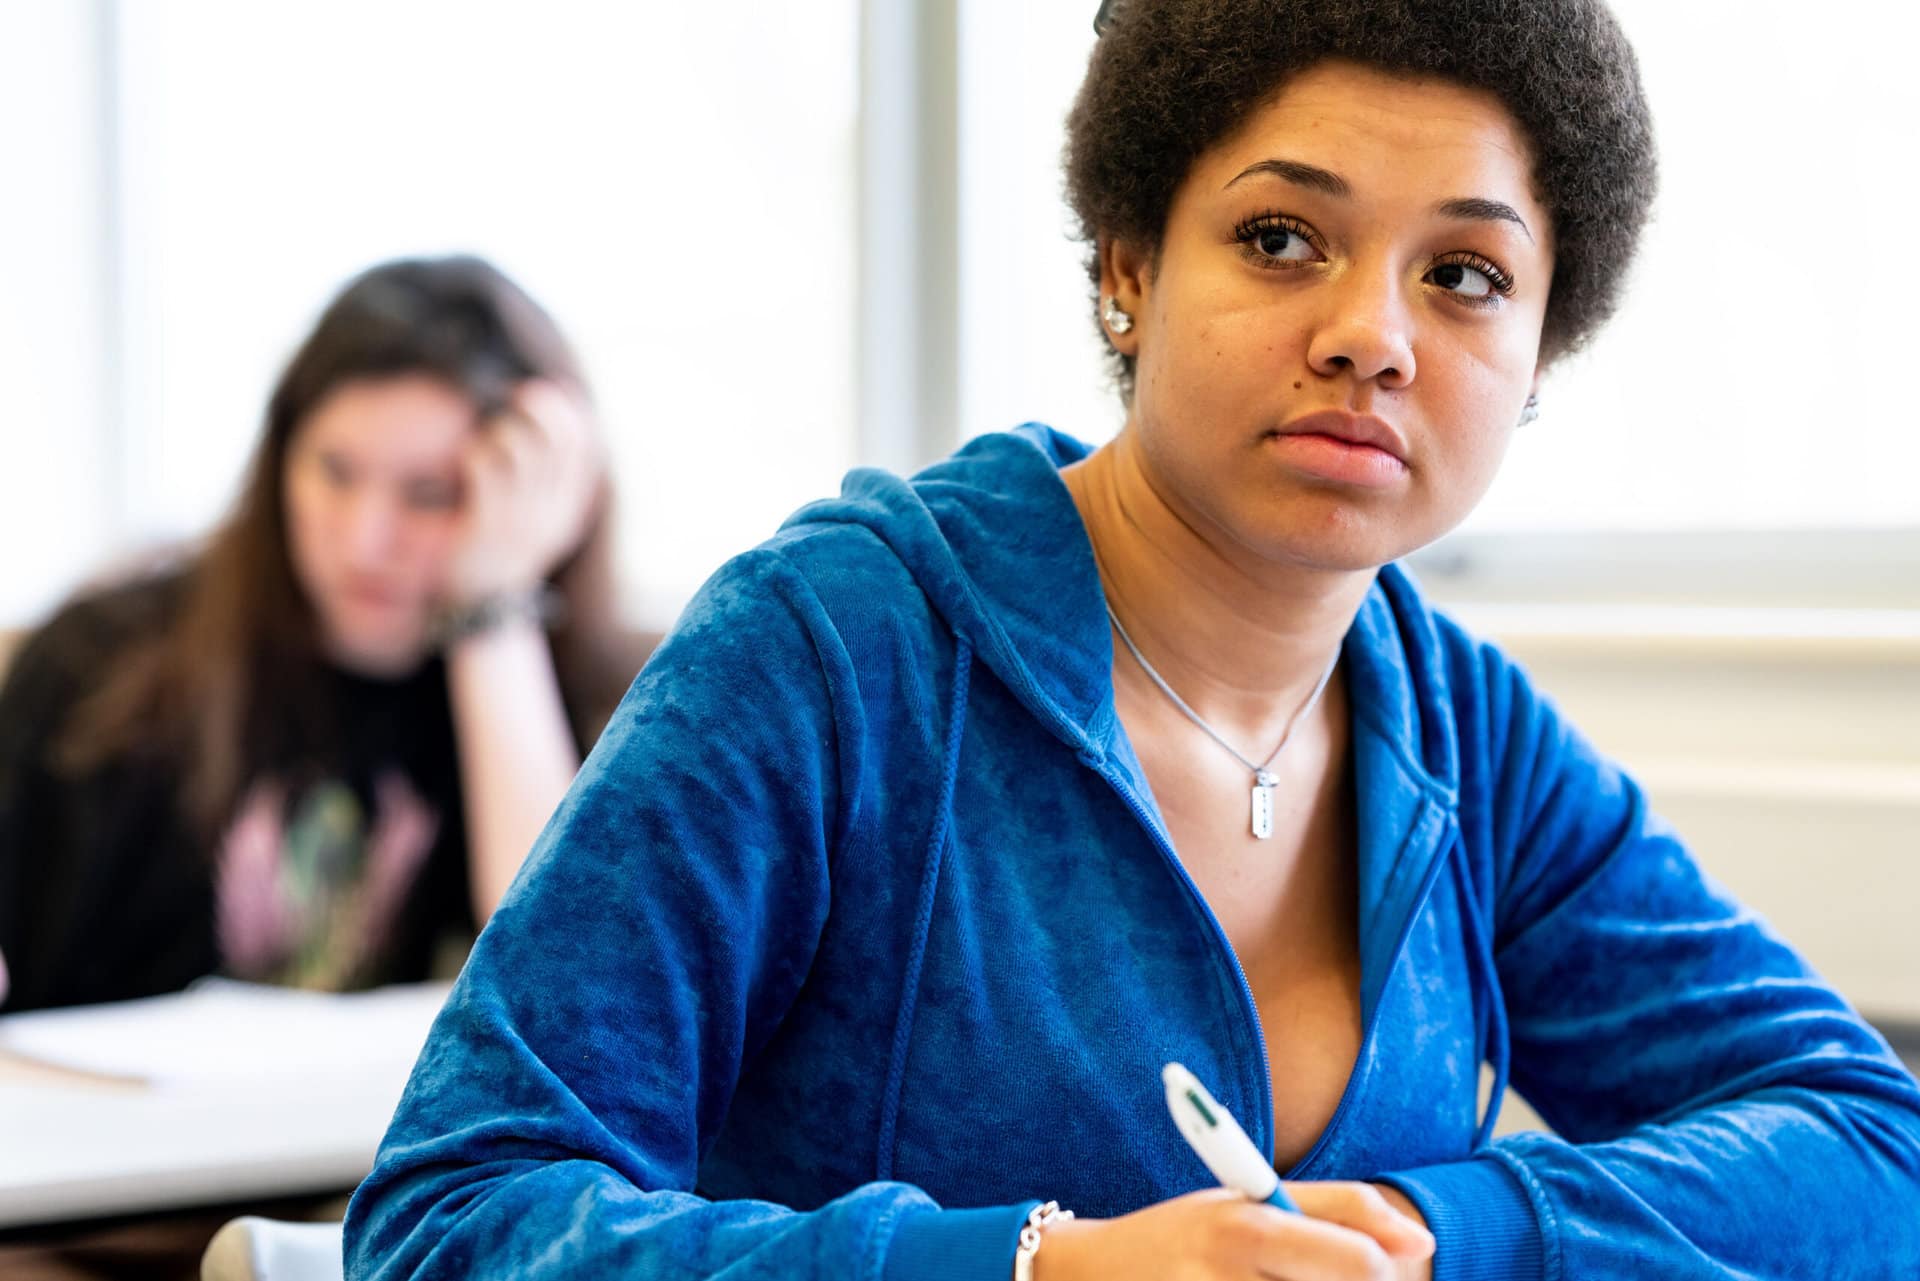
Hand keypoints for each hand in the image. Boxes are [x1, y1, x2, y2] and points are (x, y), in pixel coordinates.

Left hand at [443, 380, 603, 604]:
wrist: (487, 602)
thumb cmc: (508, 545)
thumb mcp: (543, 515)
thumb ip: (551, 477)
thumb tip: (552, 419)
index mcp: (569, 507)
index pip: (583, 449)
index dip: (569, 412)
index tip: (551, 390)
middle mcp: (551, 513)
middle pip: (555, 444)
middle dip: (539, 408)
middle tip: (518, 393)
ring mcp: (520, 520)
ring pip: (519, 453)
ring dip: (502, 431)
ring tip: (489, 436)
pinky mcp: (487, 526)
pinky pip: (484, 471)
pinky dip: (476, 453)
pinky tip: (469, 456)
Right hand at [1032, 1184, 1432, 1280]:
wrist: (1091, 1276)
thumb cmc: (1186, 1236)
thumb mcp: (1249, 1202)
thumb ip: (1339, 1210)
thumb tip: (1424, 1242)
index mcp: (1242, 1228)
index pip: (1339, 1254)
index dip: (1373, 1266)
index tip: (1383, 1269)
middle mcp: (1221, 1277)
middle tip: (1308, 1274)